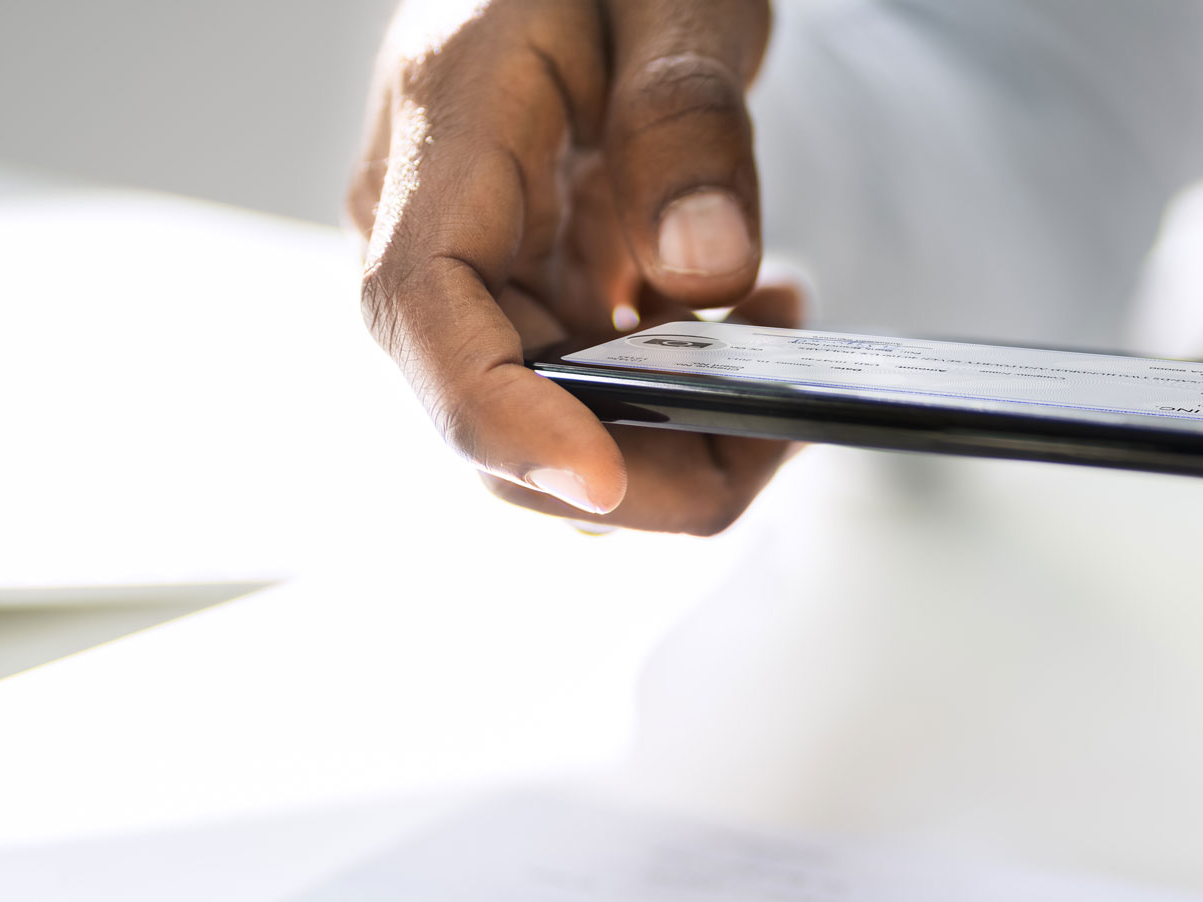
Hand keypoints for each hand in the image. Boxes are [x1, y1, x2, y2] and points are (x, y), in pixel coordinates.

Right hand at [350, 0, 790, 533]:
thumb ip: (689, 119)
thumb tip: (704, 267)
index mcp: (445, 127)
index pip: (423, 310)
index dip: (502, 419)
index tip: (604, 481)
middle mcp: (432, 216)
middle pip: (492, 402)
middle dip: (640, 457)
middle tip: (779, 423)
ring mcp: (475, 264)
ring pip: (548, 416)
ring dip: (674, 421)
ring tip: (780, 325)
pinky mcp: (527, 288)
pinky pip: (587, 380)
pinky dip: (678, 384)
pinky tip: (754, 316)